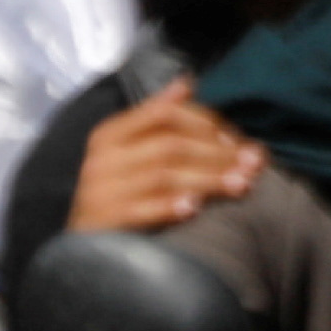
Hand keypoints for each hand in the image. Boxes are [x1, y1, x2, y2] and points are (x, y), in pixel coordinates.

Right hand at [68, 82, 264, 234]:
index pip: (163, 114)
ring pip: (163, 176)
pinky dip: (168, 208)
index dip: (205, 123)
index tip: (236, 140)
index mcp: (110, 134)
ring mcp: (99, 191)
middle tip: (254, 163)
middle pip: (170, 146)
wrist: (76, 249)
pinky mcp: (100, 224)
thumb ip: (155, 117)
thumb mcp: (125, 152)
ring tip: (242, 185)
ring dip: (209, 179)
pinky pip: (138, 211)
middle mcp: (102, 159)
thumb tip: (187, 82)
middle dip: (218, 153)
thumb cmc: (112, 194)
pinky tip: (195, 208)